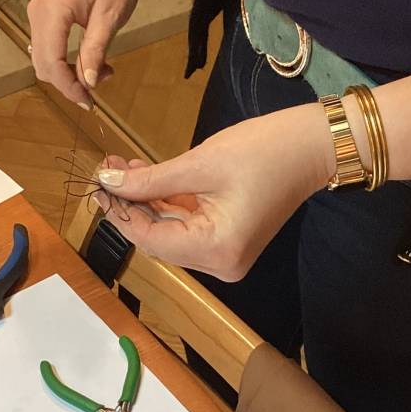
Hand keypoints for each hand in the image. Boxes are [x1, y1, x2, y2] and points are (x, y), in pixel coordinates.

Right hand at [27, 0, 141, 107]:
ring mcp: (38, 14)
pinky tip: (90, 62)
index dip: (69, 87)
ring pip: (45, 60)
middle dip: (69, 83)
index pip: (52, 62)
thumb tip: (88, 84)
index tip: (88, 102)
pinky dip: (66, 62)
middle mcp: (38, 13)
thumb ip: (95, 51)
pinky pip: (49, 49)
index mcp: (53, 11)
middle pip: (43, 65)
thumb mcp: (109, 18)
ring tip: (102, 71)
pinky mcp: (43, 17)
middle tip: (98, 89)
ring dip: (69, 74)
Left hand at [95, 104, 332, 280]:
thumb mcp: (200, 164)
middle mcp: (221, 264)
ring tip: (122, 167)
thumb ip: (151, 180)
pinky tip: (146, 177)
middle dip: (131, 204)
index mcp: (217, 251)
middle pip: (158, 239)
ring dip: (146, 201)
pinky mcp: (228, 240)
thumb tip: (108, 183)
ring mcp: (225, 255)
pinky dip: (167, 203)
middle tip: (107, 169)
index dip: (119, 213)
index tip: (96, 186)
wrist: (314, 146)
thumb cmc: (265, 151)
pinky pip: (187, 226)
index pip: (150, 240)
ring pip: (170, 231)